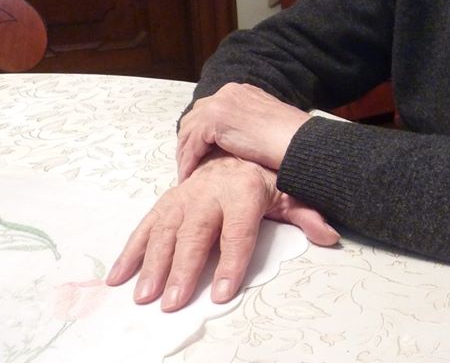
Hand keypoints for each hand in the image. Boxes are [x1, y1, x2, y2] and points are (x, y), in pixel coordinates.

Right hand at [106, 154, 338, 311]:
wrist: (235, 149)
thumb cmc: (262, 179)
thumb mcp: (287, 193)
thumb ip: (305, 214)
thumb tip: (329, 234)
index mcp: (243, 192)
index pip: (239, 232)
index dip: (232, 262)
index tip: (221, 292)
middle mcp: (210, 193)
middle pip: (196, 234)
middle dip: (183, 269)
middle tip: (173, 301)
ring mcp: (184, 197)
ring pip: (166, 231)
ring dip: (152, 265)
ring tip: (144, 295)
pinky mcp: (166, 202)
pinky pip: (145, 227)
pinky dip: (130, 252)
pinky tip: (119, 277)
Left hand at [176, 82, 309, 181]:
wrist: (298, 142)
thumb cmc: (289, 139)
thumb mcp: (264, 123)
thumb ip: (246, 124)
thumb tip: (234, 139)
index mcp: (240, 92)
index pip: (209, 110)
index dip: (200, 133)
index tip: (198, 152)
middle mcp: (228, 92)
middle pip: (194, 117)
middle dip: (188, 141)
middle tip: (187, 163)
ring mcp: (220, 104)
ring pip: (189, 130)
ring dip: (186, 153)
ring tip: (186, 174)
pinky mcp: (215, 120)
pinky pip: (192, 144)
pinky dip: (188, 161)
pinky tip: (189, 176)